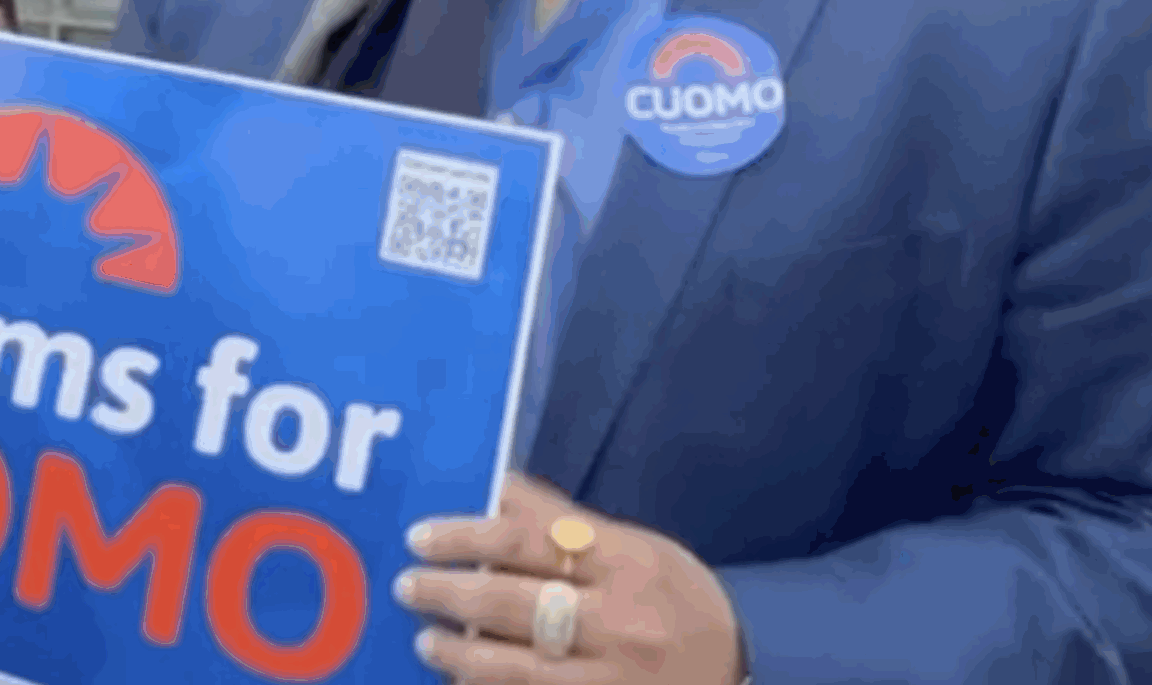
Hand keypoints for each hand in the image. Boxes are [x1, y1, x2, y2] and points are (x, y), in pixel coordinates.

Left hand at [400, 474, 742, 684]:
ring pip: (518, 668)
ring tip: (424, 638)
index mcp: (625, 562)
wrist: (743, 664)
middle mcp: (620, 621)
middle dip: (450, 594)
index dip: (466, 537)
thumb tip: (496, 486)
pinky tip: (461, 681)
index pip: (528, 541)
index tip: (422, 536)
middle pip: (514, 605)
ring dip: (460, 654)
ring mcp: (614, 677)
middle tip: (408, 584)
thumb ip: (564, 520)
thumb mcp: (635, 545)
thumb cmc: (674, 595)